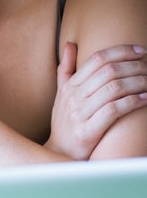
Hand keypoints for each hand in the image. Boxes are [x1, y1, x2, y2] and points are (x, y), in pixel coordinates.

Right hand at [46, 42, 146, 158]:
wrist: (59, 153)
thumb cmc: (65, 122)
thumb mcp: (62, 94)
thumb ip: (66, 69)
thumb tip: (70, 44)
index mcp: (69, 86)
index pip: (97, 59)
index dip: (120, 51)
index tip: (139, 50)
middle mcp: (73, 97)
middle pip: (108, 71)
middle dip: (134, 66)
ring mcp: (80, 113)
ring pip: (114, 89)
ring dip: (138, 82)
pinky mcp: (88, 130)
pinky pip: (114, 110)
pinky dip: (133, 102)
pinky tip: (146, 98)